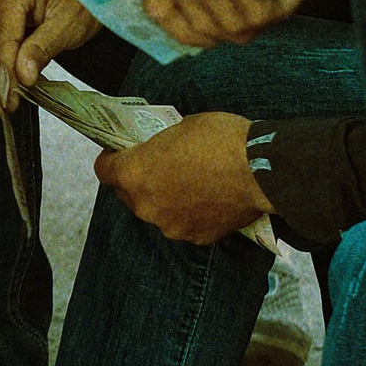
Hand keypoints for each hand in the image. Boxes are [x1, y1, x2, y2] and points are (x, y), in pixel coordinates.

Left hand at [95, 113, 269, 242]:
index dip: (112, 159)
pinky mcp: (197, 237)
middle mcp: (146, 206)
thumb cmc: (220, 139)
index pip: (104, 170)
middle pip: (129, 195)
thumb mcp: (180, 128)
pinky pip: (186, 224)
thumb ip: (159, 147)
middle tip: (161, 167)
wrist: (261, 170)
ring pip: (158, 212)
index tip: (122, 153)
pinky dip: (193, 214)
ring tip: (193, 185)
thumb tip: (159, 153)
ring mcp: (171, 226)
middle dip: (140, 182)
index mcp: (135, 174)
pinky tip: (211, 199)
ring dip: (167, 200)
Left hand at [133, 0, 301, 45]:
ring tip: (284, 2)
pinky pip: (256, 11)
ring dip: (265, 21)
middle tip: (259, 20)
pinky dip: (281, 9)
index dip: (189, 30)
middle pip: (198, 28)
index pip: (159, 12)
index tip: (214, 32)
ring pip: (231, 25)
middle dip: (233, 32)